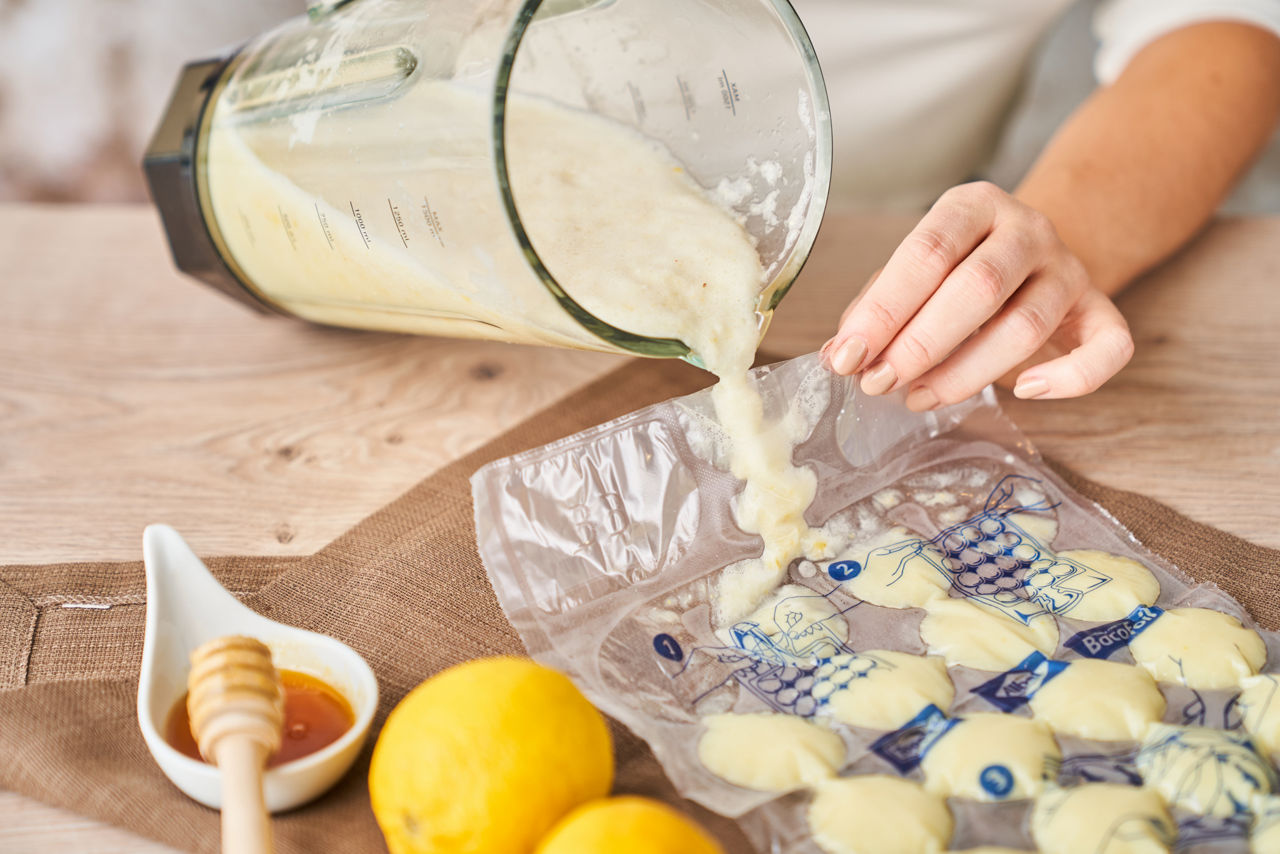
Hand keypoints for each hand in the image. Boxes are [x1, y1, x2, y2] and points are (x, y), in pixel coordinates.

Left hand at [822, 182, 1133, 410]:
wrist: (1031, 253)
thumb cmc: (955, 270)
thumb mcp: (912, 274)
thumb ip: (875, 310)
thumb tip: (838, 356)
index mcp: (972, 206)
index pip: (926, 253)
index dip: (883, 311)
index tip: (848, 356)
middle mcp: (1028, 228)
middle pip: (977, 288)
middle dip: (918, 345)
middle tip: (878, 383)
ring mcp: (1069, 268)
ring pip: (1026, 326)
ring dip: (965, 373)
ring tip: (918, 397)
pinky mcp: (1101, 309)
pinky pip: (1108, 346)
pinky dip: (1071, 378)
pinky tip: (1025, 392)